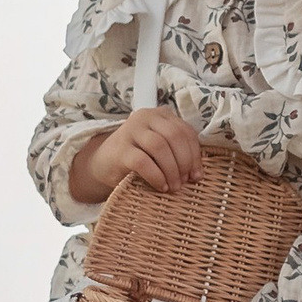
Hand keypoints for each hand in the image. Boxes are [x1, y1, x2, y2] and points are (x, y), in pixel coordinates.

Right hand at [69, 108, 206, 206]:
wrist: (103, 164)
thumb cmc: (138, 157)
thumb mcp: (159, 149)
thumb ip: (177, 151)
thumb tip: (198, 173)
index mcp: (160, 115)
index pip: (185, 131)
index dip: (195, 155)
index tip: (197, 175)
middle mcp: (145, 117)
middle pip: (175, 136)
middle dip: (184, 162)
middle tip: (185, 181)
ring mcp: (131, 131)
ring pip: (160, 147)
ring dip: (172, 170)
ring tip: (174, 186)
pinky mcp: (120, 149)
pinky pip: (143, 162)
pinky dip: (156, 176)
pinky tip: (161, 186)